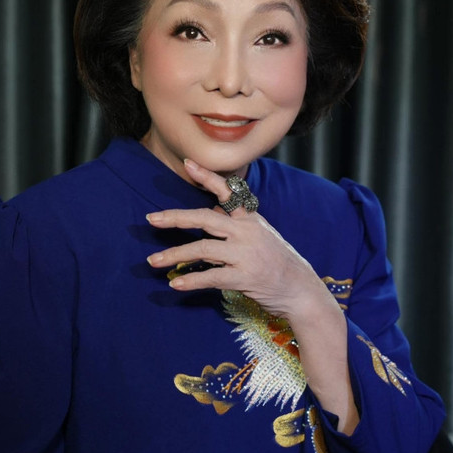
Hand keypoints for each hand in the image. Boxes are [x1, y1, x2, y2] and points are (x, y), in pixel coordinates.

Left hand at [147, 159, 357, 433]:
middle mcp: (247, 232)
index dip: (207, 177)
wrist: (301, 289)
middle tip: (151, 219)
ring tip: (153, 260)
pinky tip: (175, 284)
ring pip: (202, 250)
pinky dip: (191, 281)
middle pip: (205, 219)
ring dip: (174, 254)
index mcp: (249, 219)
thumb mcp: (259, 235)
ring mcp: (246, 254)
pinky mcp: (245, 277)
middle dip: (176, 218)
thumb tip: (210, 209)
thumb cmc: (277, 262)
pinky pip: (211, 277)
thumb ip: (234, 223)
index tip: (188, 163)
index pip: (228, 192)